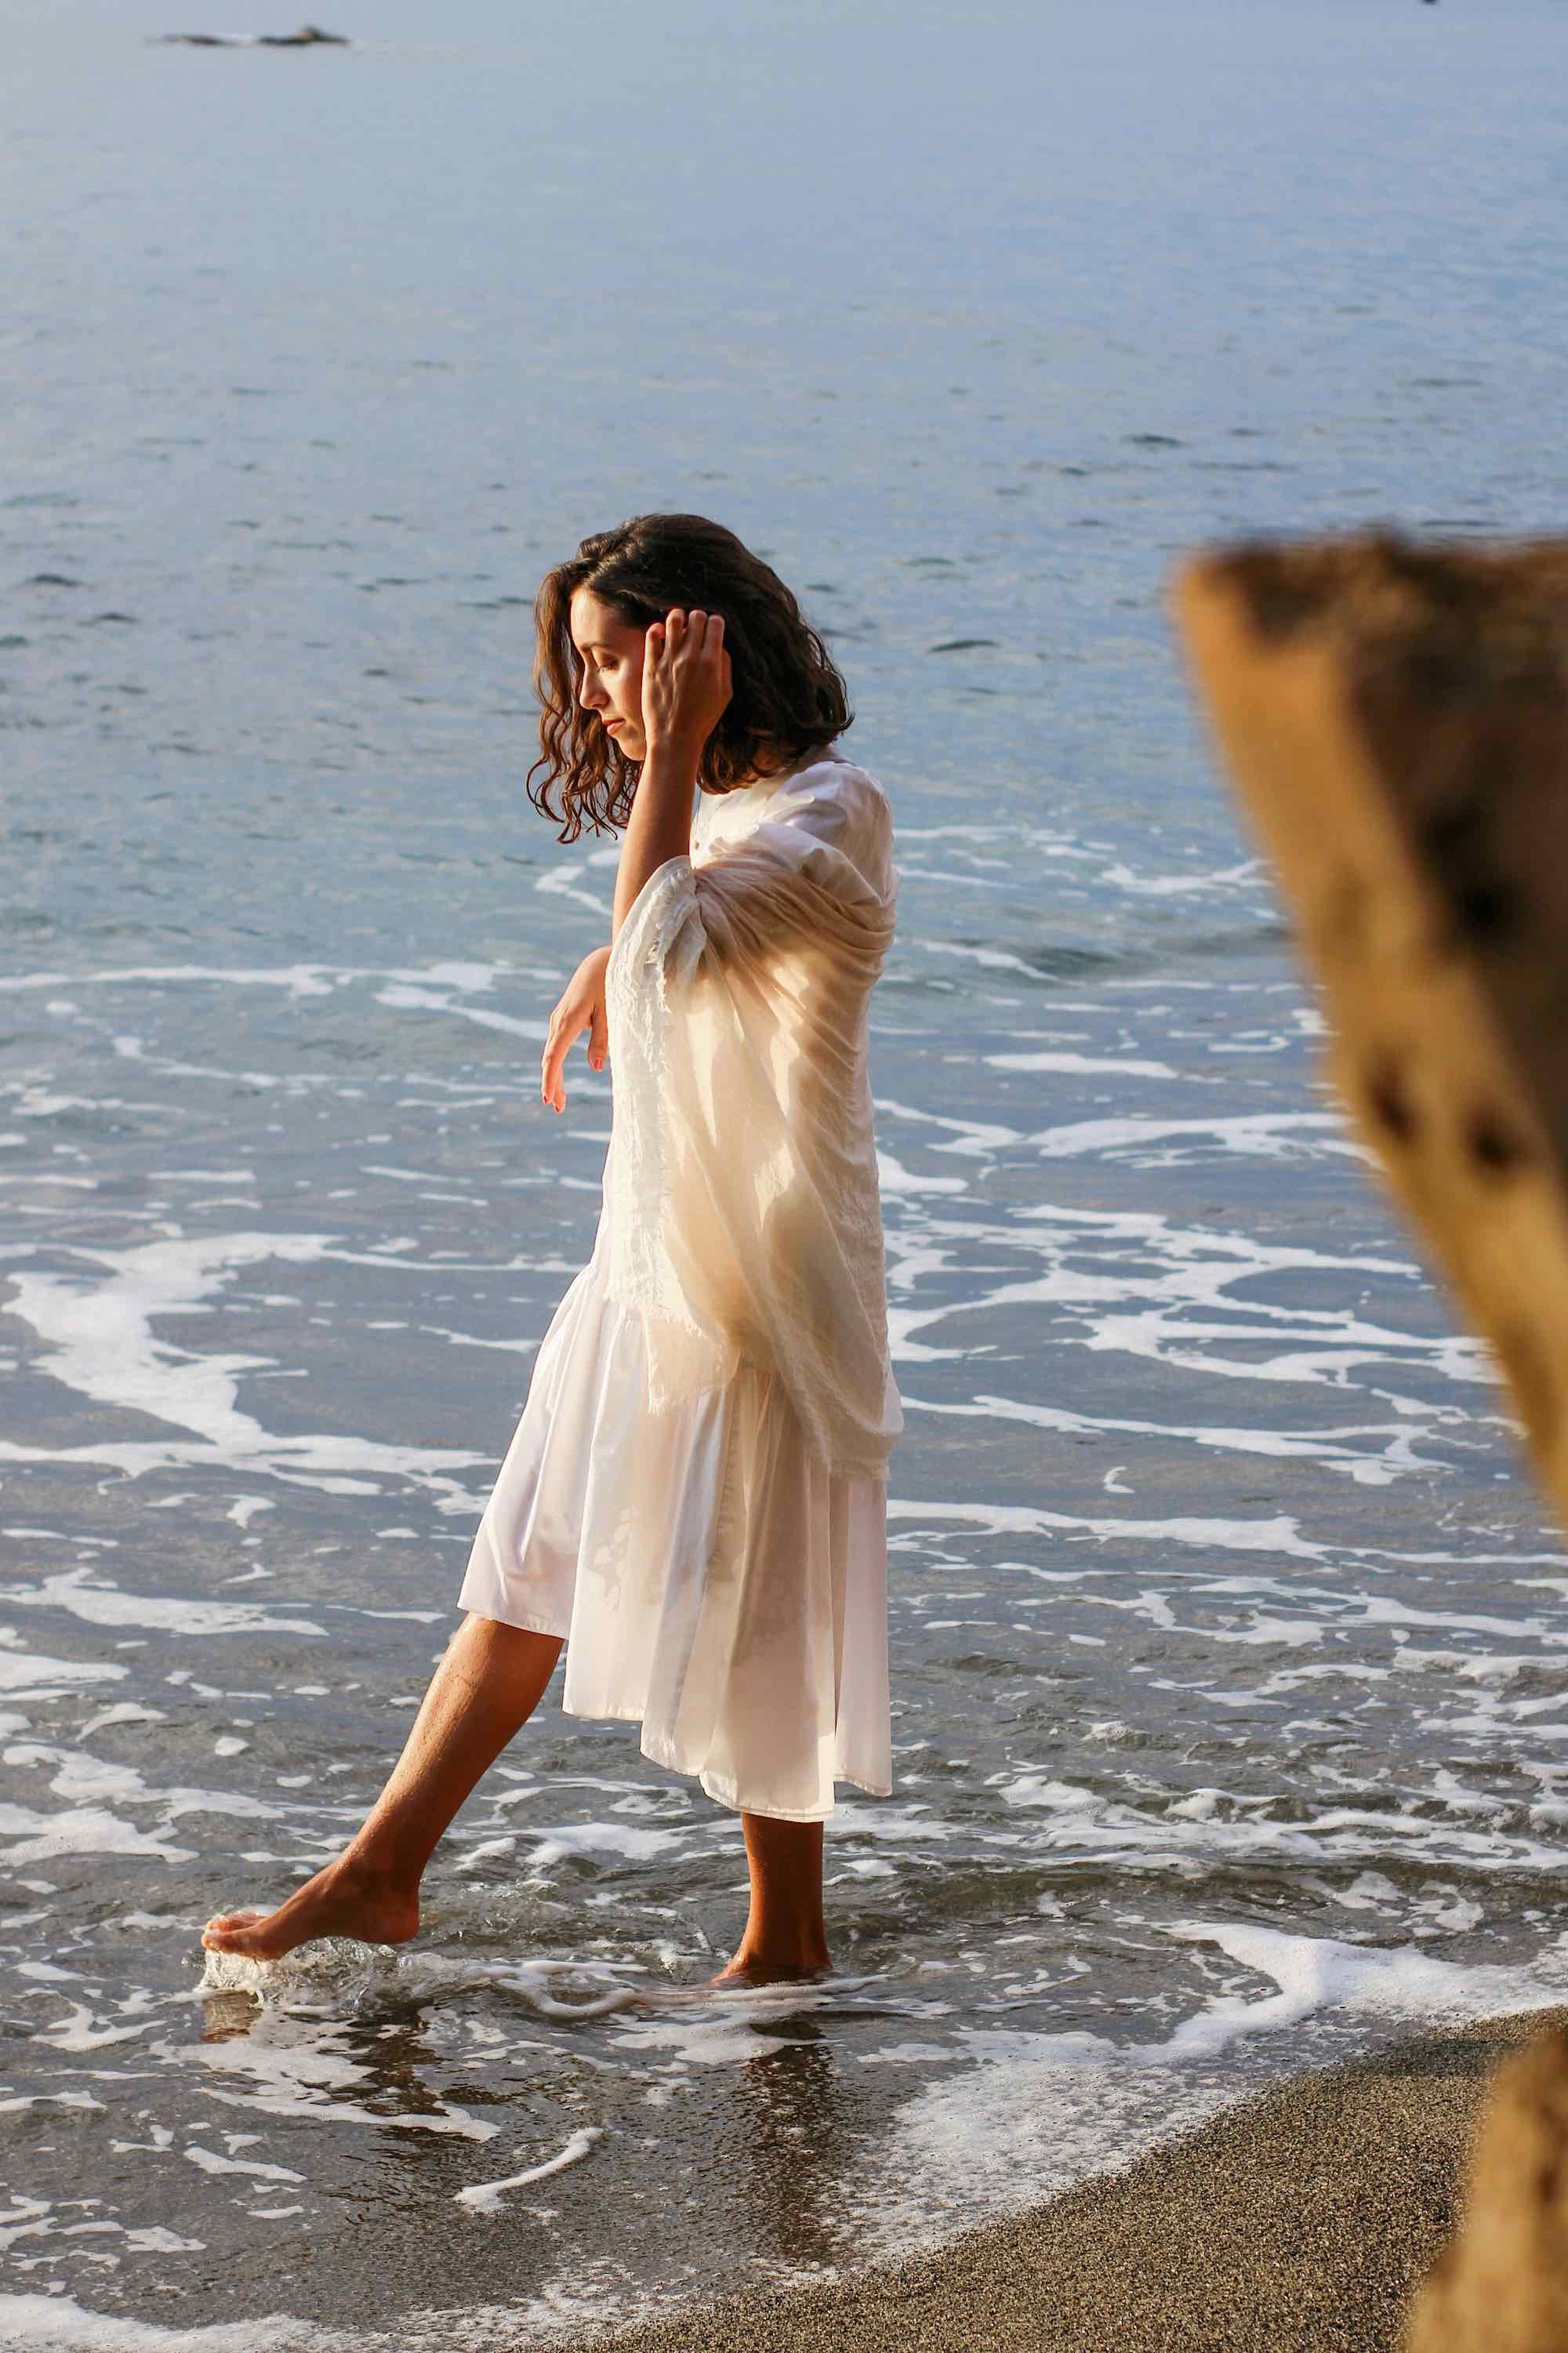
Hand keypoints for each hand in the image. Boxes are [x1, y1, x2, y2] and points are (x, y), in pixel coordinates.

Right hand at [541, 944, 610, 1114]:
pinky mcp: (563, 1018)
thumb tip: (595, 1067)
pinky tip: (558, 1078)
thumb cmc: (610, 984)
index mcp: (568, 1021)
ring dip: (553, 1077)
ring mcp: (558, 1019)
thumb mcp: (611, 1012)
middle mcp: (558, 1021)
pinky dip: (555, 1064)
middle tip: (557, 1109)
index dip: (551, 1079)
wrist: (602, 961)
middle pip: (550, 1058)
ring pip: (551, 1053)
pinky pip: (555, 1046)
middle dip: (552, 1084)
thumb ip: (602, 1039)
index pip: (554, 1057)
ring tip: (559, 1102)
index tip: (549, 1099)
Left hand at [641, 607, 730, 757]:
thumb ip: (724, 666)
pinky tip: (661, 635)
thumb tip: (719, 644)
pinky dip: (657, 629)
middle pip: (696, 617)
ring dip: (678, 618)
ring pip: (673, 619)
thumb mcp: (724, 694)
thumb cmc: (702, 719)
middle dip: (698, 618)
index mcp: (711, 663)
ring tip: (678, 625)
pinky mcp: (651, 665)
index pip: (715, 623)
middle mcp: (690, 657)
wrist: (675, 737)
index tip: (712, 629)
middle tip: (696, 628)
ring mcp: (669, 660)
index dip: (715, 622)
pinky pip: (652, 634)